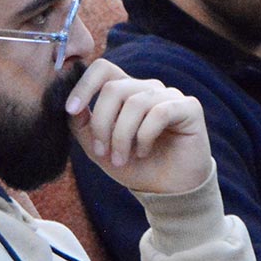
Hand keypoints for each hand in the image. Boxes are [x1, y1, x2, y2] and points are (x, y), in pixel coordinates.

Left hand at [65, 59, 212, 196]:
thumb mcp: (99, 150)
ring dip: (122, 137)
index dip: (84, 85)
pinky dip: (145, 136)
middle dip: (102, 124)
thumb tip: (71, 107)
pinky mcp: (189, 108)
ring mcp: (169, 96)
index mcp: (126, 92)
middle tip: (102, 153)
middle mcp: (147, 88)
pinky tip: (144, 152)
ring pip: (135, 103)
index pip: (103, 69)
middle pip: (114, 88)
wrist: (168, 191)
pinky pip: (159, 113)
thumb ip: (82, 127)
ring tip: (122, 159)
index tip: (71, 110)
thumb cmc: (135, 167)